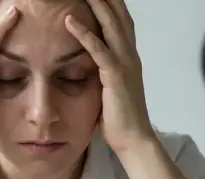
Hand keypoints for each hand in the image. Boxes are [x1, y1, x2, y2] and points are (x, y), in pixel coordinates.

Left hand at [65, 0, 155, 152]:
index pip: (122, 21)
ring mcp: (125, 65)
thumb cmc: (120, 118)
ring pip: (110, 26)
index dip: (112, 4)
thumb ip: (103, 73)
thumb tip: (88, 67)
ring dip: (96, 5)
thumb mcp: (111, 89)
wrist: (134, 140)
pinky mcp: (116, 77)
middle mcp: (130, 56)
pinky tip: (69, 21)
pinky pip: (98, 50)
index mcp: (129, 57)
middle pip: (119, 15)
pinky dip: (84, 33)